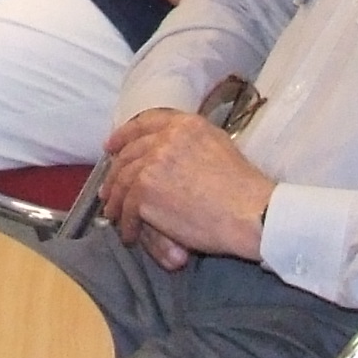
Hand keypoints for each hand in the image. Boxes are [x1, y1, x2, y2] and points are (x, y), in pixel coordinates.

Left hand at [96, 108, 272, 270]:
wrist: (249, 212)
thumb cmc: (243, 188)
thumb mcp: (219, 146)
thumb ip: (189, 142)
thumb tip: (166, 149)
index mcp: (185, 125)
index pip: (145, 122)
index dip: (124, 135)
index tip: (111, 146)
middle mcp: (165, 138)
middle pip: (129, 153)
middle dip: (114, 173)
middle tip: (108, 190)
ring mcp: (153, 163)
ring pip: (123, 181)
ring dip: (116, 201)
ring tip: (115, 216)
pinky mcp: (146, 191)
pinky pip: (127, 208)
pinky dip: (126, 223)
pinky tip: (131, 234)